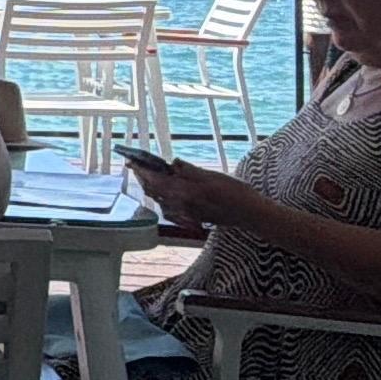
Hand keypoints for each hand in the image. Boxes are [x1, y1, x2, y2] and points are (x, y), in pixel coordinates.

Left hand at [127, 152, 257, 228]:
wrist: (249, 214)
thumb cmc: (235, 193)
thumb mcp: (213, 176)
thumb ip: (190, 171)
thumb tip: (172, 163)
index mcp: (185, 192)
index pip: (155, 180)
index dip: (141, 170)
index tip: (131, 160)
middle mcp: (182, 205)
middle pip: (154, 191)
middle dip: (143, 178)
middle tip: (136, 165)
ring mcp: (186, 214)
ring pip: (159, 201)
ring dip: (151, 188)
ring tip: (147, 176)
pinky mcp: (191, 218)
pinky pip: (168, 210)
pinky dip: (162, 200)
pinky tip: (164, 194)